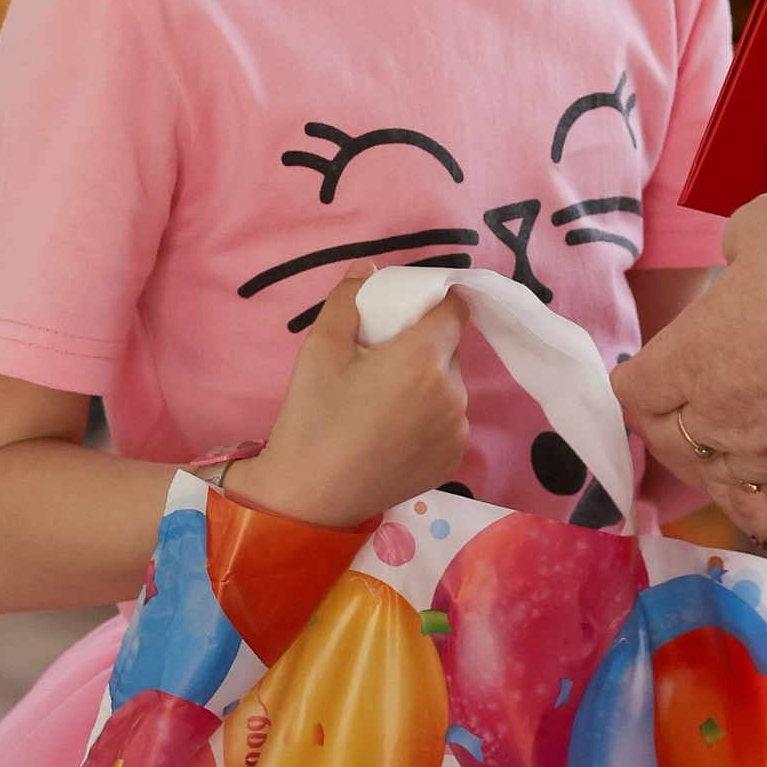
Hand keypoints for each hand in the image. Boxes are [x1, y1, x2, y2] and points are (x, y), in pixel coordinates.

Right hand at [230, 269, 469, 530]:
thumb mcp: (321, 348)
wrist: (309, 497)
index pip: (454, 309)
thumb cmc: (312, 417)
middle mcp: (452, 394)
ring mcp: (456, 431)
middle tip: (381, 356)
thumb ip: (348, 299)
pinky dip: (428, 415)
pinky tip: (393, 427)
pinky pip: (448, 419)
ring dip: (426, 380)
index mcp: (422, 360)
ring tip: (383, 397)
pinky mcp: (452, 460)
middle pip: (449, 347)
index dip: (434, 301)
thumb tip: (368, 269)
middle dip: (423, 342)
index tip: (407, 310)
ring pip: (449, 384)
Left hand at [615, 195, 766, 497]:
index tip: (643, 368)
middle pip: (666, 437)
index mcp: (692, 357)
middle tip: (675, 400)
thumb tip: (740, 264)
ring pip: (720, 470)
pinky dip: (766, 468)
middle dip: (665, 417)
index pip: (632, 391)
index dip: (634, 377)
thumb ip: (738, 248)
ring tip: (725, 426)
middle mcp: (722, 417)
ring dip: (715, 448)